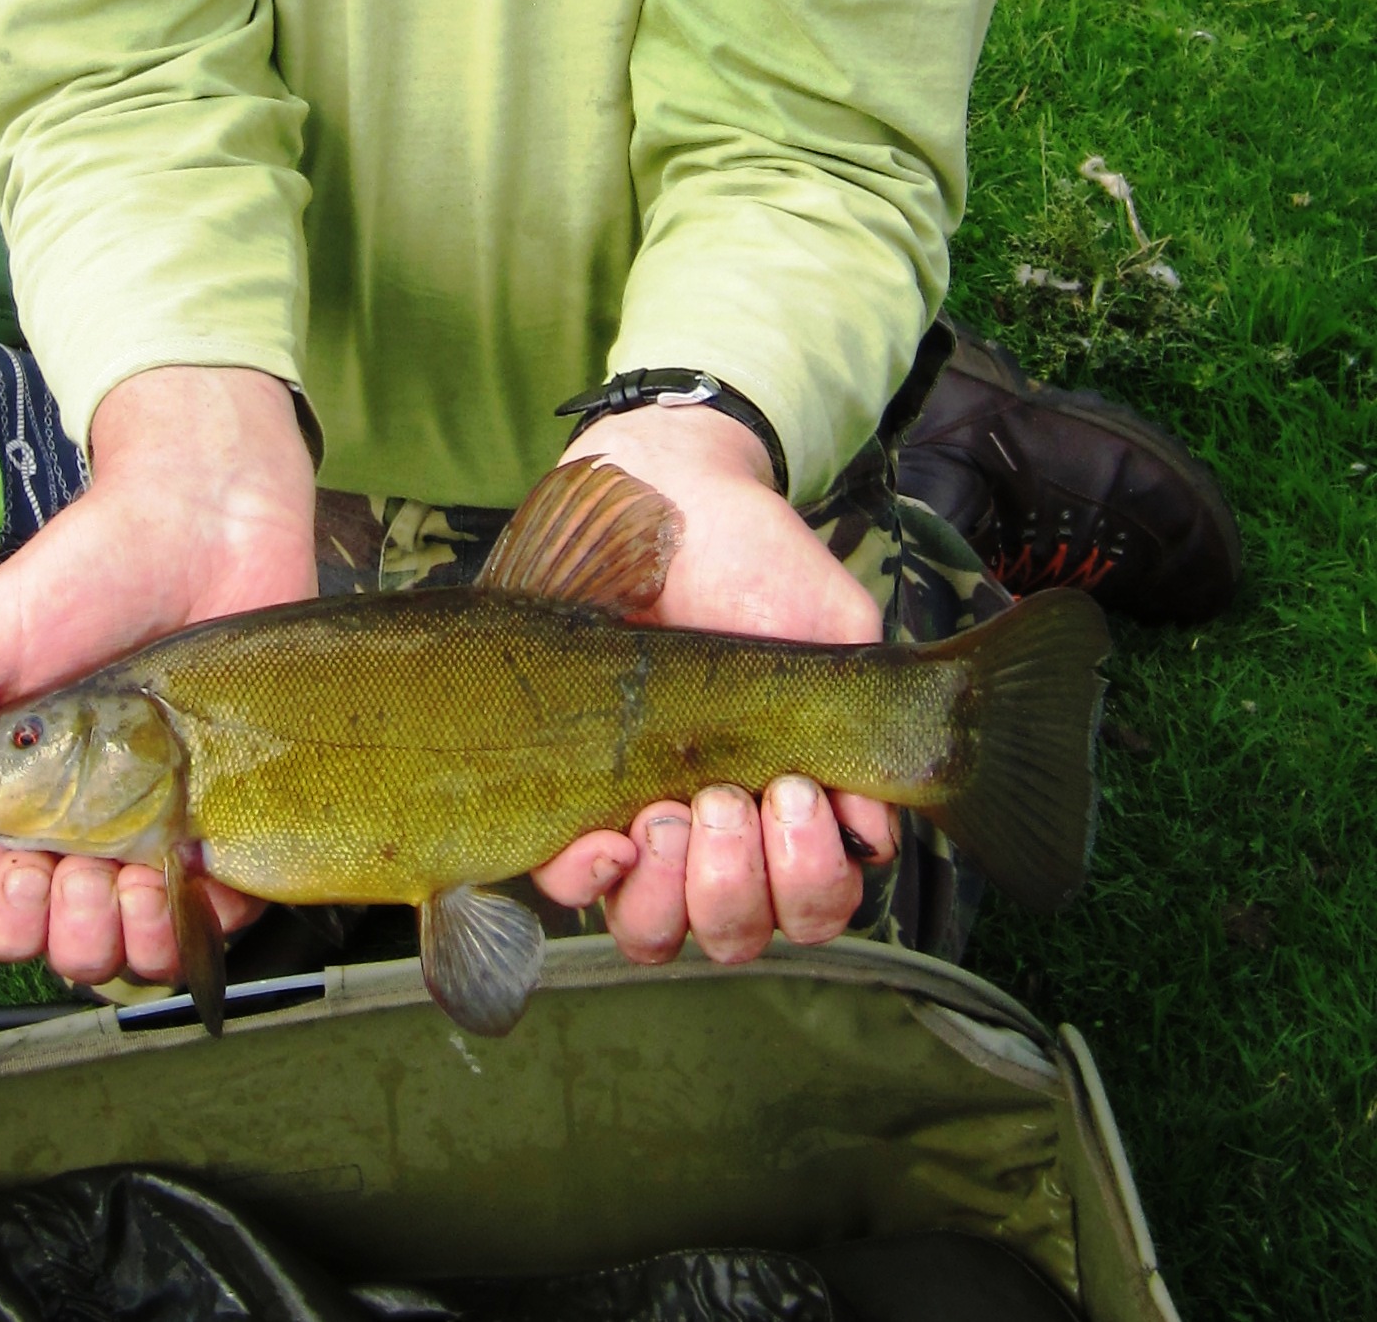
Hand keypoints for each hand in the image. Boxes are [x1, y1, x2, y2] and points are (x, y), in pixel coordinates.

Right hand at [0, 365, 315, 987]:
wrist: (202, 515)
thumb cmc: (87, 568)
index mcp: (24, 798)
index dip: (5, 919)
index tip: (26, 870)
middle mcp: (94, 822)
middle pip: (72, 944)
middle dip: (74, 937)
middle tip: (90, 873)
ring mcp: (169, 819)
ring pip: (147, 944)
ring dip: (139, 943)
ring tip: (146, 882)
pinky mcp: (239, 805)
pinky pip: (231, 907)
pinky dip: (216, 915)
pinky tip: (204, 872)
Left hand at [532, 402, 893, 963]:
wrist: (671, 499)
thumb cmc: (758, 566)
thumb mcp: (831, 637)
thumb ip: (857, 727)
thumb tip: (869, 833)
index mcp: (788, 808)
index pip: (812, 908)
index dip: (810, 881)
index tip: (796, 795)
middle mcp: (716, 834)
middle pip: (740, 934)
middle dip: (745, 881)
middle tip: (732, 797)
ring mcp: (639, 820)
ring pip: (660, 930)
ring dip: (678, 887)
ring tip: (675, 807)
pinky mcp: (565, 798)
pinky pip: (571, 887)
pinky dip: (593, 877)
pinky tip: (610, 834)